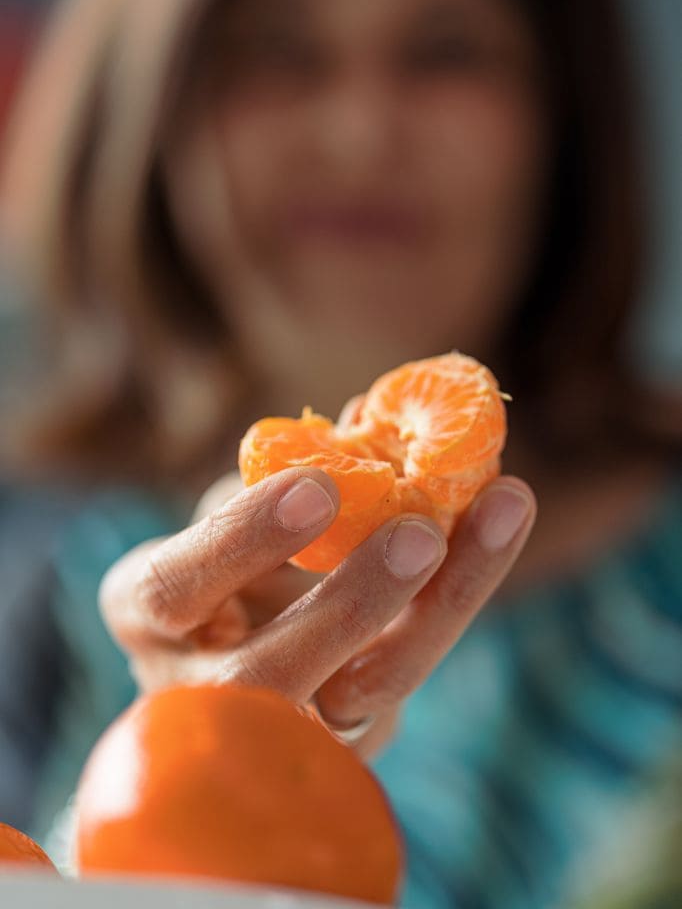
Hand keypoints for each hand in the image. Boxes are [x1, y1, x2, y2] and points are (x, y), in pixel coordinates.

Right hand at [99, 466, 534, 758]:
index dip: (241, 539)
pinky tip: (494, 529)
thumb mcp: (235, 512)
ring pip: (360, 697)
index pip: (174, 587)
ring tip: (499, 512)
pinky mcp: (346, 741)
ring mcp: (280, 728)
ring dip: (435, 607)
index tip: (316, 484)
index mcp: (147, 614)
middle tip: (422, 530)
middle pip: (266, 676)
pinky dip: (451, 603)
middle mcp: (201, 688)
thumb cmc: (231, 563)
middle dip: (350, 602)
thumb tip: (371, 413)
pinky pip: (405, 680)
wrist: (243, 662)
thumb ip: (282, 474)